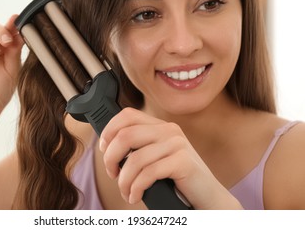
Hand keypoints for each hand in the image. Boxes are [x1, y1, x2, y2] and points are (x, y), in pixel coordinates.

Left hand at [99, 107, 241, 208]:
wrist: (207, 196)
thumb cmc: (177, 179)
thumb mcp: (155, 157)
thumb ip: (139, 148)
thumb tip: (108, 148)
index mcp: (160, 126)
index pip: (127, 115)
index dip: (109, 131)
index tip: (104, 149)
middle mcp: (169, 130)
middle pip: (125, 135)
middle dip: (111, 158)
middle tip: (113, 174)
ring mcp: (177, 144)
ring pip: (134, 159)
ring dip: (124, 181)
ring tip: (126, 192)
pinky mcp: (183, 161)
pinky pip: (148, 173)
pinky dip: (136, 188)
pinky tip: (135, 196)